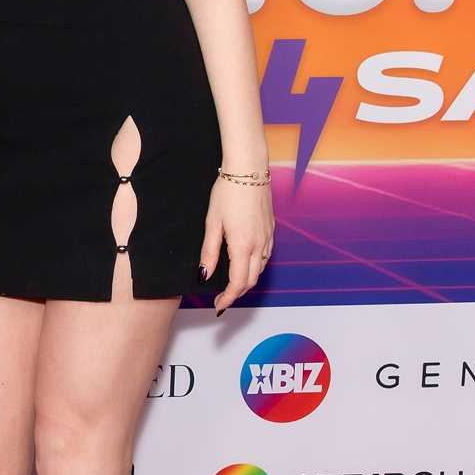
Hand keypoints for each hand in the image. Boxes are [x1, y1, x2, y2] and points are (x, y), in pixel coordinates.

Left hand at [200, 178, 273, 313]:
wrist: (249, 169)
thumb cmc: (228, 192)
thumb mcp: (212, 223)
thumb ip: (209, 252)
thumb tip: (204, 275)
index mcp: (243, 245)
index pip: (238, 283)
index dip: (228, 298)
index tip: (218, 305)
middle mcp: (260, 244)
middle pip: (252, 279)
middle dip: (237, 292)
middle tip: (222, 298)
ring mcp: (268, 236)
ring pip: (261, 268)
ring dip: (248, 279)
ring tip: (231, 283)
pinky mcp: (271, 229)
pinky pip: (266, 255)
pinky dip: (256, 265)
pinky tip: (245, 262)